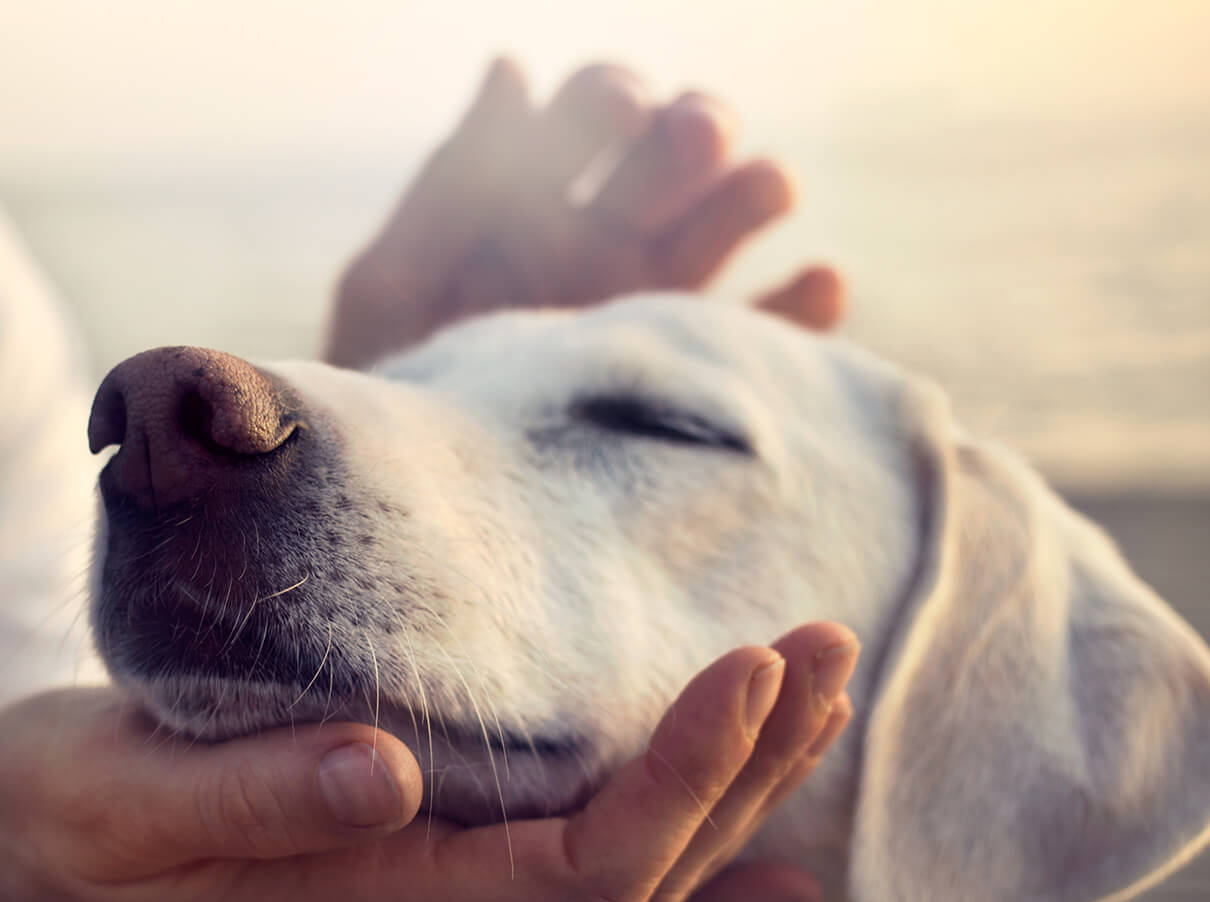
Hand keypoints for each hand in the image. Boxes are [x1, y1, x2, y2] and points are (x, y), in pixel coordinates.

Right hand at [0, 623, 857, 901]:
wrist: (38, 858)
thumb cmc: (73, 817)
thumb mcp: (125, 798)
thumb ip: (252, 794)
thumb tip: (384, 769)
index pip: (581, 871)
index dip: (680, 781)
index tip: (748, 666)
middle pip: (642, 879)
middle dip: (746, 768)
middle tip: (822, 645)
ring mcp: (446, 901)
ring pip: (636, 879)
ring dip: (740, 792)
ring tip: (820, 693)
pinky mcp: (438, 860)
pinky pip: (596, 885)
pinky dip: (696, 862)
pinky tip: (773, 851)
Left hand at [326, 60, 844, 369]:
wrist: (420, 526)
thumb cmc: (390, 404)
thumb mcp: (394, 291)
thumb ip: (451, 187)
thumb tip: (512, 67)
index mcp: (533, 204)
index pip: (592, 115)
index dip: (611, 99)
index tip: (619, 110)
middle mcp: (606, 245)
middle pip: (674, 156)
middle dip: (692, 130)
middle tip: (693, 137)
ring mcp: (658, 311)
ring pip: (729, 225)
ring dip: (754, 191)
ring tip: (766, 188)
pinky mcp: (698, 385)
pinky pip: (770, 338)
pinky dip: (804, 307)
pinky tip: (818, 282)